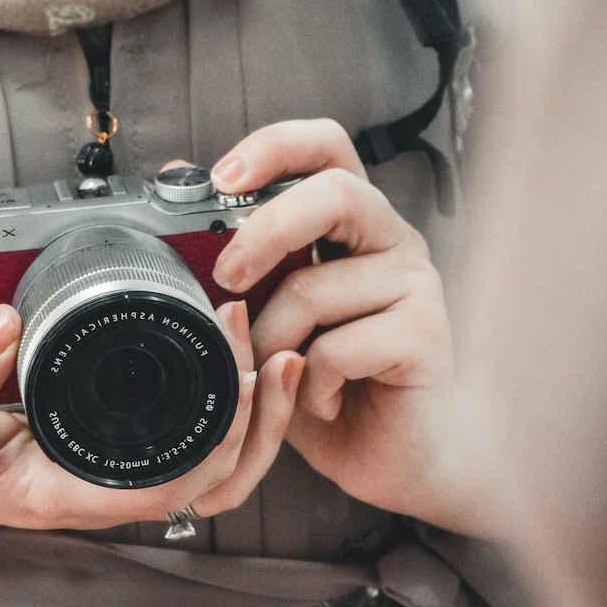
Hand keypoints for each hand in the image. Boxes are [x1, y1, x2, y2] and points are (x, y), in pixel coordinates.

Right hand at [0, 296, 299, 546]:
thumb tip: (7, 322)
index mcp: (71, 495)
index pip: (166, 490)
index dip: (213, 443)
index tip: (237, 378)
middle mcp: (107, 489)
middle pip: (210, 481)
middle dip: (252, 419)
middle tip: (256, 338)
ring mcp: (117, 473)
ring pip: (212, 468)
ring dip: (250, 414)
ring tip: (266, 344)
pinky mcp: (118, 449)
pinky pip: (189, 440)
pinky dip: (222, 404)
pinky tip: (233, 357)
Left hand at [211, 119, 482, 532]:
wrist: (389, 459)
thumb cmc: (331, 383)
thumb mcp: (271, 316)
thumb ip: (240, 258)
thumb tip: (179, 181)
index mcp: (355, 224)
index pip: (327, 148)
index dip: (277, 147)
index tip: (223, 176)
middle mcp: (393, 241)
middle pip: (336, 192)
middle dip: (266, 230)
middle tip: (226, 277)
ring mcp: (417, 285)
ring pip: (316, 287)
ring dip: (273, 341)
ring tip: (276, 375)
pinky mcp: (427, 335)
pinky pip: (338, 347)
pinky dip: (311, 385)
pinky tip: (322, 402)